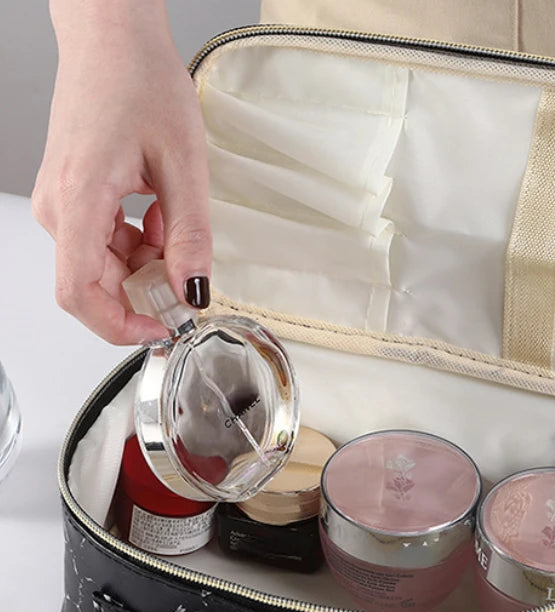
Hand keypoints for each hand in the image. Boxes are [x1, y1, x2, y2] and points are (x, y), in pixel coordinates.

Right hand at [32, 0, 211, 343]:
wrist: (112, 38)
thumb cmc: (139, 82)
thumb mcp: (183, 165)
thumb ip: (190, 236)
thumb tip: (194, 291)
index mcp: (79, 200)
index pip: (78, 293)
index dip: (119, 325)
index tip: (161, 329)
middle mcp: (60, 207)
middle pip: (94, 285)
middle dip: (144, 291)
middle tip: (187, 274)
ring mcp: (62, 202)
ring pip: (102, 266)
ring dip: (146, 263)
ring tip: (175, 223)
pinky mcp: (73, 196)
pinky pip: (104, 242)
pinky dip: (139, 243)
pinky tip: (161, 215)